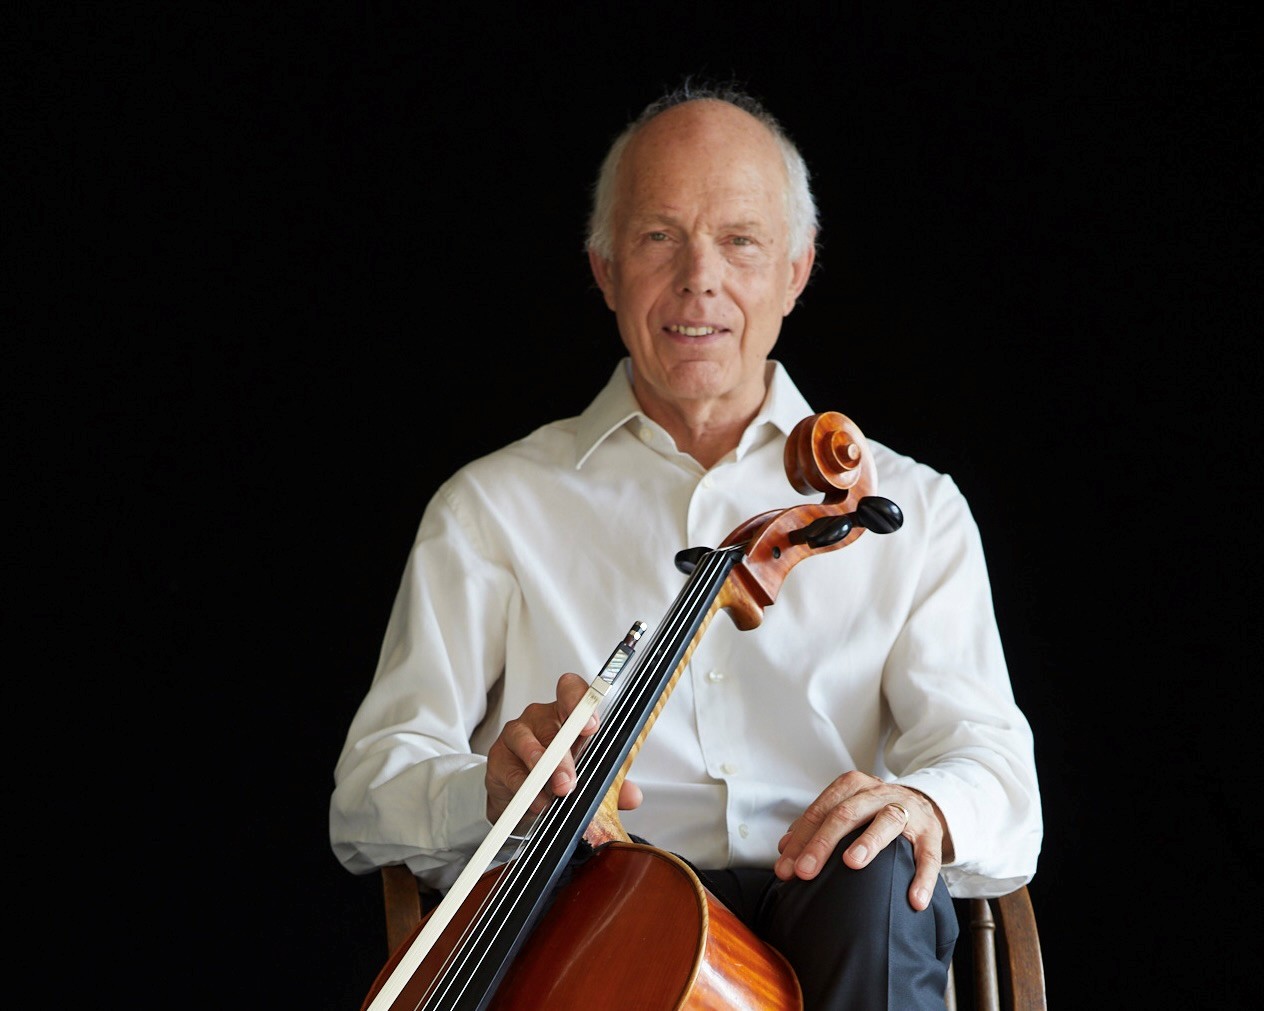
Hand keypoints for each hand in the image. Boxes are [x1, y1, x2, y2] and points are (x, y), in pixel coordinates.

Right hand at [484, 673, 641, 823]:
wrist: (523, 799)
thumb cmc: (560, 775)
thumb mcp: (590, 778)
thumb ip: (613, 785)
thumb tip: (632, 796)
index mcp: (567, 714)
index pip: (571, 690)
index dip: (579, 700)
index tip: (590, 725)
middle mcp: (541, 718)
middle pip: (552, 726)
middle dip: (563, 757)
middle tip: (569, 782)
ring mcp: (517, 734)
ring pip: (527, 744)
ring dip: (542, 771)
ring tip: (553, 794)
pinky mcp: (498, 757)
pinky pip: (510, 770)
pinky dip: (524, 789)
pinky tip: (537, 802)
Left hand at [773, 770, 952, 910]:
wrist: (923, 805)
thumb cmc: (874, 812)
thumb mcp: (848, 808)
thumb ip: (817, 825)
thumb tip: (784, 849)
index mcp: (854, 786)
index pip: (821, 810)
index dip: (801, 838)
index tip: (786, 866)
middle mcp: (880, 793)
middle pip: (847, 813)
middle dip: (822, 842)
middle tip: (805, 871)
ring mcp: (908, 811)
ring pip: (887, 821)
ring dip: (868, 841)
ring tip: (852, 863)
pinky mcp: (931, 833)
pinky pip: (928, 855)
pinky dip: (923, 878)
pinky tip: (914, 900)